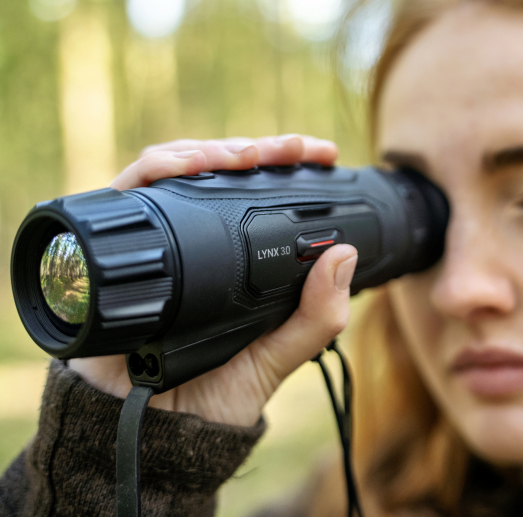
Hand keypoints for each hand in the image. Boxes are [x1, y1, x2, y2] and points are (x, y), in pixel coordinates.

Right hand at [69, 135, 357, 425]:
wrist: (148, 435)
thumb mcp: (277, 357)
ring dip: (214, 150)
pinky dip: (160, 168)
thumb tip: (346, 256)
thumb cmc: (213, 397)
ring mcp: (160, 238)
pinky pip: (133, 191)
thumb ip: (316, 319)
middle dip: (259, 149)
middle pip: (221, 174)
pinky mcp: (116, 243)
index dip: (288, 167)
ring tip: (247, 153)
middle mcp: (198, 241)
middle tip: (293, 147)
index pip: (260, 196)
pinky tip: (186, 165)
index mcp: (238, 260)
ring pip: (180, 171)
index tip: (321, 154)